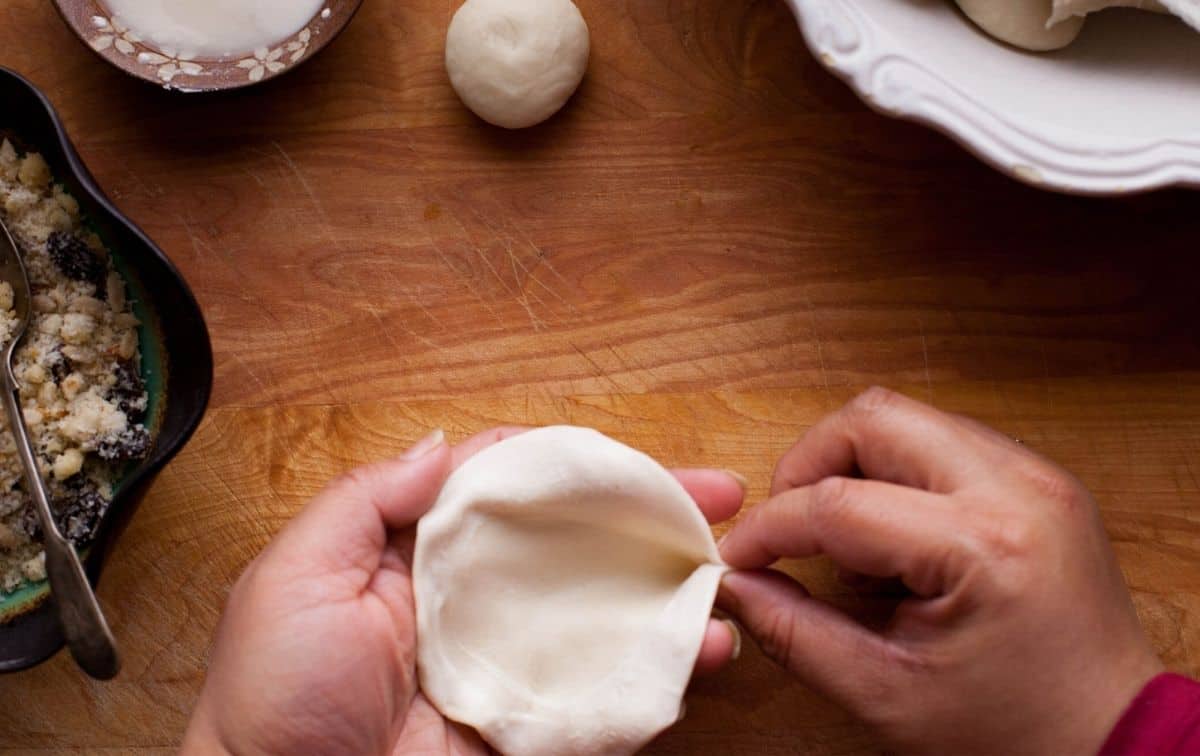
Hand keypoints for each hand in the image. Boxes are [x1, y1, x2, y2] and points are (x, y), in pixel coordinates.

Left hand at [182, 428, 743, 755]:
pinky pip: (606, 692)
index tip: (631, 456)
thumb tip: (443, 444)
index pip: (510, 487)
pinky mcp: (533, 724)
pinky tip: (705, 646)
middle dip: (648, 513)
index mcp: (421, 552)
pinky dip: (662, 670)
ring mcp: (511, 661)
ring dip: (670, 585)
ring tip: (726, 566)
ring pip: (605, 609)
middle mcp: (476, 598)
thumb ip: (366, 500)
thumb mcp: (297, 572)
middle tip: (717, 495)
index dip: (573, 463)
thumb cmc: (275, 691)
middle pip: (576, 540)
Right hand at [717, 388, 1162, 755]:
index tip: (739, 556)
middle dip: (808, 464)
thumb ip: (797, 632)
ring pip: (908, 420)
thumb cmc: (1016, 733)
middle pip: (874, 419)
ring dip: (853, 465)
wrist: (1113, 740)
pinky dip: (896, 474)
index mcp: (983, 547)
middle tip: (785, 526)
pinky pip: (943, 443)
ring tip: (839, 537)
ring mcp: (1036, 476)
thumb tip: (738, 584)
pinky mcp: (1040, 481)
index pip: (838, 502)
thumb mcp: (887, 695)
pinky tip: (890, 537)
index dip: (770, 528)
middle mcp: (1017, 489)